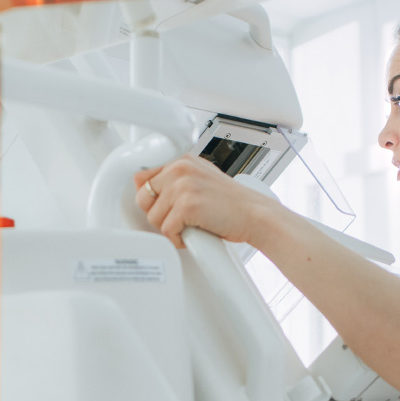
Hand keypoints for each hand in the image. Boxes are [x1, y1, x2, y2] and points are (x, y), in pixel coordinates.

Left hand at [134, 155, 276, 248]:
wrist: (256, 215)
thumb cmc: (234, 204)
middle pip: (143, 198)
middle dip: (158, 214)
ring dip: (170, 228)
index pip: (143, 177)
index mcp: (183, 161)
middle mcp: (180, 169)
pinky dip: (178, 239)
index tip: (162, 207)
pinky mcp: (187, 206)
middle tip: (179, 220)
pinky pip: (166, 230)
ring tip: (191, 226)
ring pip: (153, 217)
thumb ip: (178, 181)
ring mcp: (183, 186)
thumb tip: (149, 190)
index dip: (150, 198)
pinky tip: (195, 234)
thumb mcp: (202, 179)